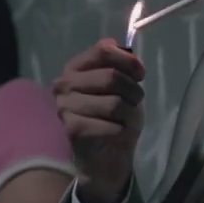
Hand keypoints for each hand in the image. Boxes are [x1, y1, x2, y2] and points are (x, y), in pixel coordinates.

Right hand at [52, 37, 145, 202]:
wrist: (106, 152)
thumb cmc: (115, 114)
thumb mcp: (123, 84)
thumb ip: (123, 65)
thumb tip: (129, 54)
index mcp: (75, 67)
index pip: (102, 50)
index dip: (127, 60)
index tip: (140, 74)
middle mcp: (64, 83)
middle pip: (111, 77)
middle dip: (132, 90)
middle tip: (134, 101)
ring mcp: (65, 106)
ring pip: (113, 102)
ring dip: (129, 112)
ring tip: (124, 118)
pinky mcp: (72, 128)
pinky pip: (109, 124)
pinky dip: (120, 129)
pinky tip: (115, 132)